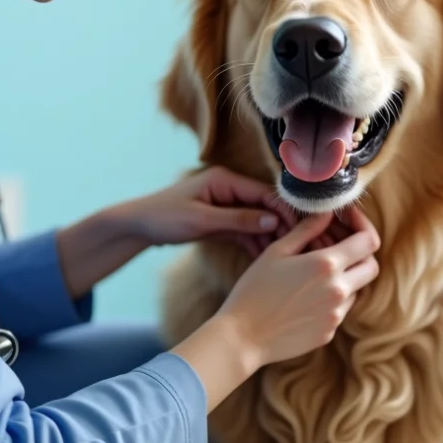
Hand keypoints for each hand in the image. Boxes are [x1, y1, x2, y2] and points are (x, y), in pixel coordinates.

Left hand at [55, 166, 297, 301]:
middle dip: (285, 227)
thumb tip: (273, 221)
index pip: (265, 193)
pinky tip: (272, 262)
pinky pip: (247, 233)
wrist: (137, 226)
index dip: (285, 211)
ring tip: (294, 258)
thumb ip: (238, 220)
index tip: (303, 230)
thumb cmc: (164, 217)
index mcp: (225, 180)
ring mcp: (227, 206)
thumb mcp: (202, 220)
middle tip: (305, 246)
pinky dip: (258, 245)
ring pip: (259, 222)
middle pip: (266, 207)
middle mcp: (230, 190)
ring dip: (274, 239)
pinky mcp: (222, 222)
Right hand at [216, 206, 380, 368]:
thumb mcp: (277, 251)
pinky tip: (305, 294)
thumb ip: (307, 229)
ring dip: (344, 276)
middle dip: (360, 253)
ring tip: (313, 271)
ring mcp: (336, 315)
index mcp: (326, 265)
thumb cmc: (254, 290)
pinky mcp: (329, 332)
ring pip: (356, 288)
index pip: (368, 241)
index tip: (349, 220)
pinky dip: (331, 297)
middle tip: (338, 245)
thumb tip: (327, 213)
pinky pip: (340, 309)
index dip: (363, 225)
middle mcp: (338, 291)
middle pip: (371, 266)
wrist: (242, 337)